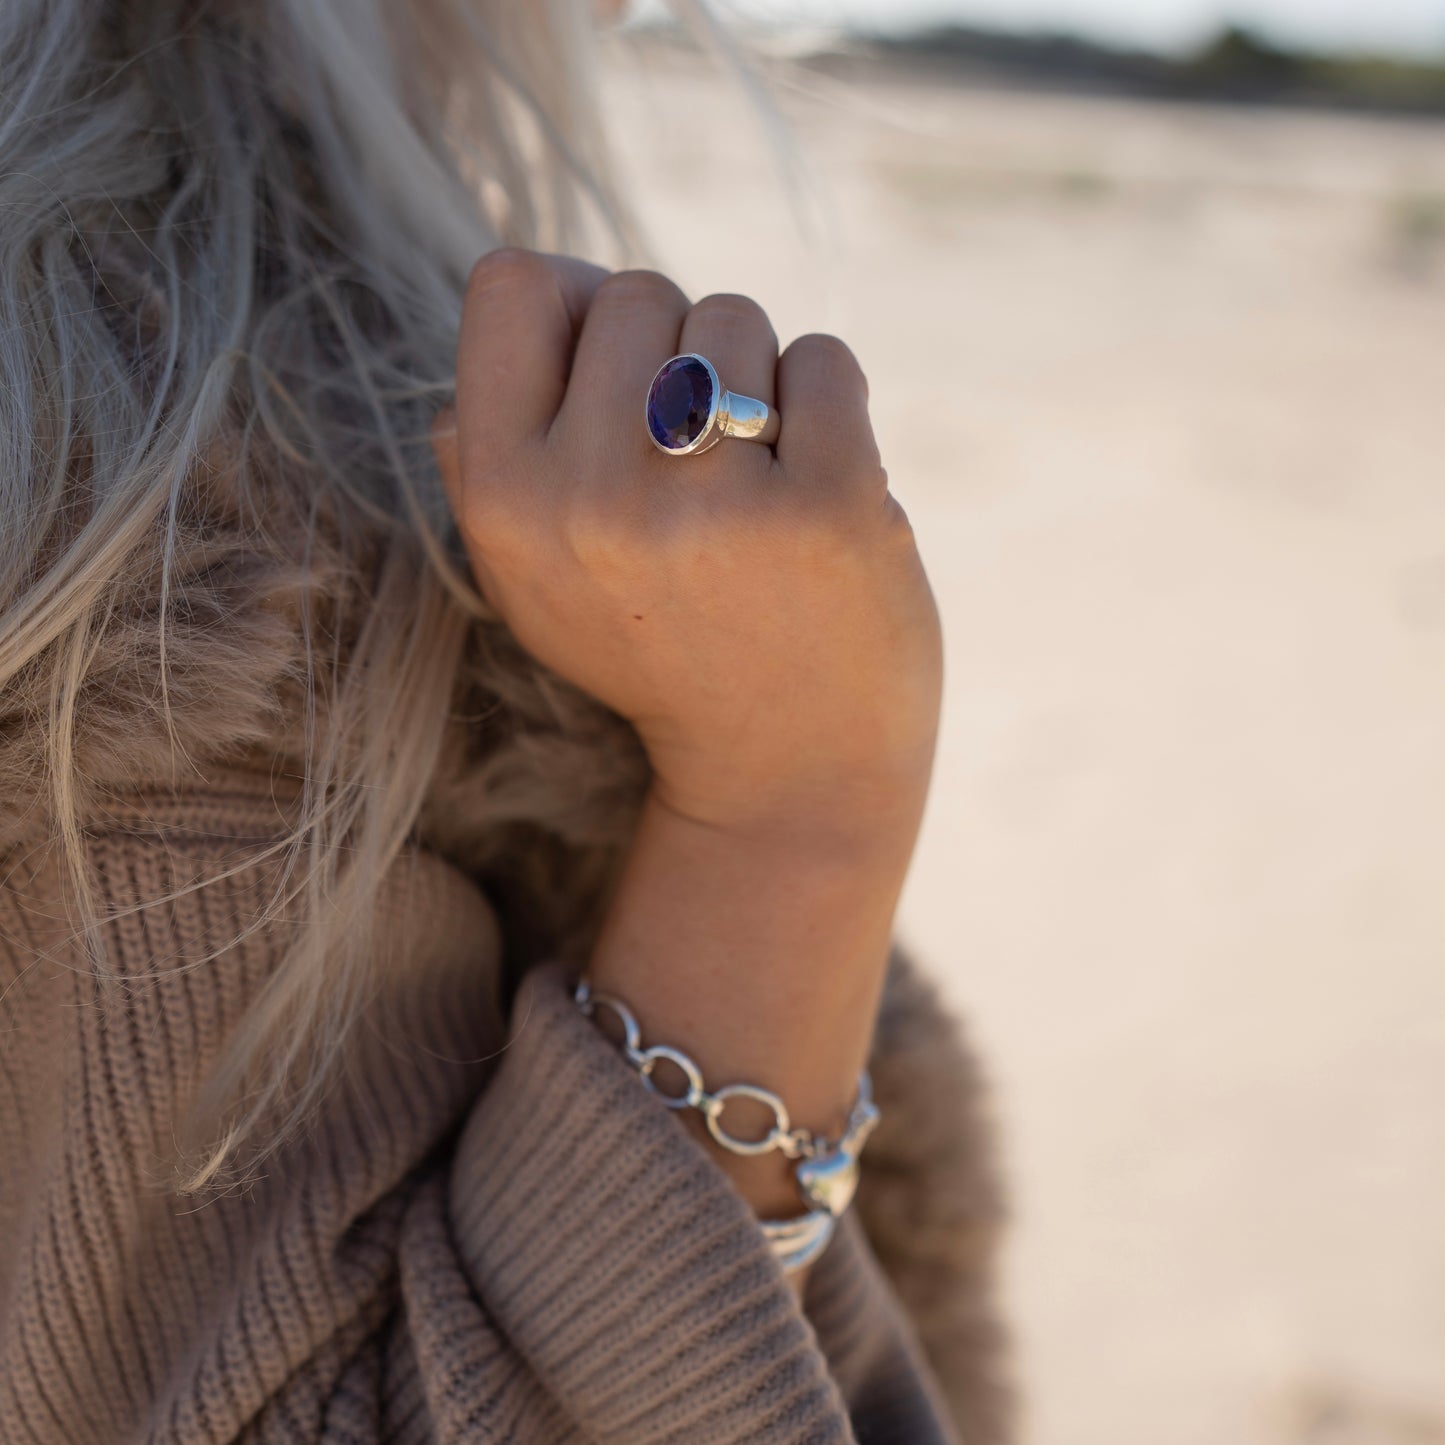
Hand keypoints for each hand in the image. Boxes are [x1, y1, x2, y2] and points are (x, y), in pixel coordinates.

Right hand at [432, 249, 943, 838]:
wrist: (784, 769)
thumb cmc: (656, 648)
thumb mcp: (530, 576)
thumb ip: (493, 446)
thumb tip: (527, 289)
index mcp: (505, 503)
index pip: (511, 282)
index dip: (570, 308)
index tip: (612, 372)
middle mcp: (593, 499)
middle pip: (633, 289)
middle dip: (671, 351)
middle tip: (694, 457)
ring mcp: (714, 503)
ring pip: (730, 317)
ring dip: (751, 378)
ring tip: (752, 482)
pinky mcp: (830, 505)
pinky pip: (822, 359)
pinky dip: (826, 406)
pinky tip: (814, 485)